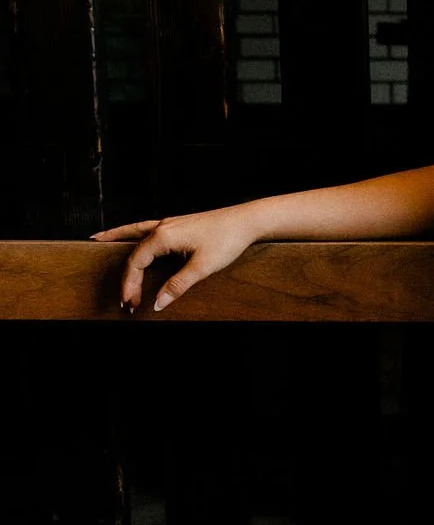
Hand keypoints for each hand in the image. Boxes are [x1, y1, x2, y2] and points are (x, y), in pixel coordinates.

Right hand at [95, 204, 264, 314]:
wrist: (246, 220)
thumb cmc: (227, 240)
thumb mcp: (202, 267)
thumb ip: (178, 285)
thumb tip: (158, 303)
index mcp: (163, 236)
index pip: (136, 263)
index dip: (130, 285)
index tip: (131, 303)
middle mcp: (162, 227)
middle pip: (133, 252)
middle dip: (127, 276)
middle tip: (124, 299)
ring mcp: (169, 223)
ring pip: (134, 231)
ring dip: (117, 238)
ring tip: (97, 240)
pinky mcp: (177, 224)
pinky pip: (147, 228)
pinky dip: (133, 231)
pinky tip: (131, 234)